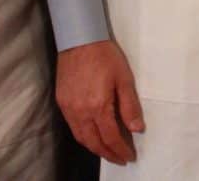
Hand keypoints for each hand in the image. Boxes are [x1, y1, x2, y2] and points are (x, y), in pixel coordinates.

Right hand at [56, 39, 144, 164]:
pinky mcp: (61, 102)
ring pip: (81, 137)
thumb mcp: (124, 78)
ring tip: (108, 152)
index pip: (110, 137)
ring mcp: (68, 108)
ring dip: (95, 148)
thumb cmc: (105, 56)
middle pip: (94, 142)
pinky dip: (84, 136)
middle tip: (120, 159)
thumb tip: (137, 129)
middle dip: (108, 154)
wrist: (79, 38)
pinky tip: (92, 135)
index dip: (121, 149)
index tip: (130, 156)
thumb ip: (130, 106)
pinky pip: (72, 127)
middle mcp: (80, 111)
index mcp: (98, 106)